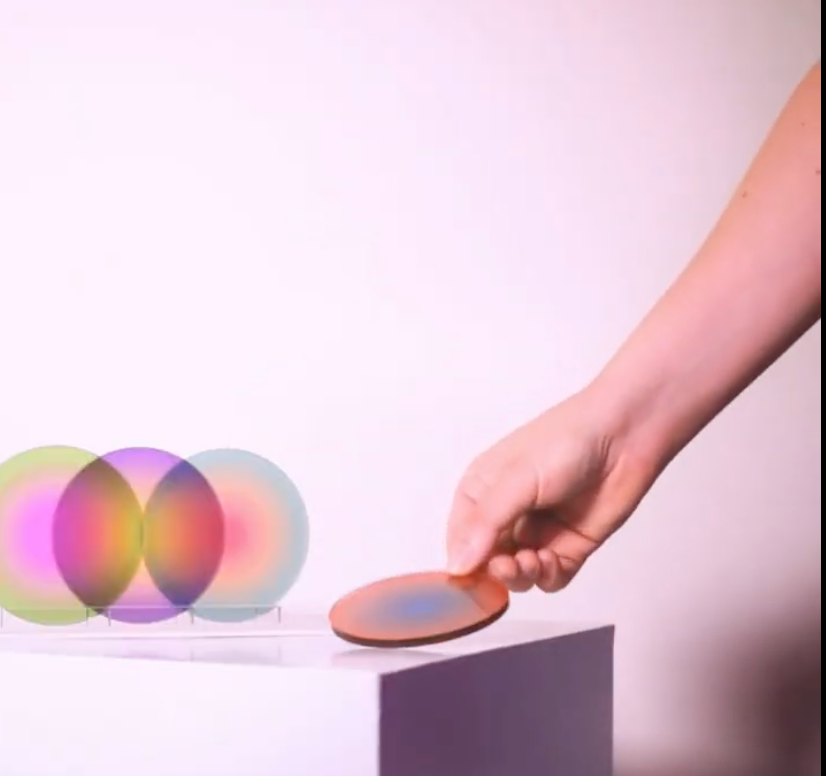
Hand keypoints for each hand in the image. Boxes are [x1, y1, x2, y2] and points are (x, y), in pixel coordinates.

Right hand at [445, 389, 657, 592]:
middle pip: (486, 563)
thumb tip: (456, 566)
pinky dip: (547, 577)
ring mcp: (537, 532)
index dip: (463, 561)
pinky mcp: (568, 547)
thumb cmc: (566, 441)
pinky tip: (552, 559)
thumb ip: (486, 523)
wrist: (624, 437)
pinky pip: (549, 579)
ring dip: (521, 576)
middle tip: (509, 565)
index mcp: (481, 491)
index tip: (471, 576)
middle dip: (495, 571)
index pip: (459, 539)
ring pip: (516, 576)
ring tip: (534, 559)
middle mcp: (505, 514)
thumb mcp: (516, 478)